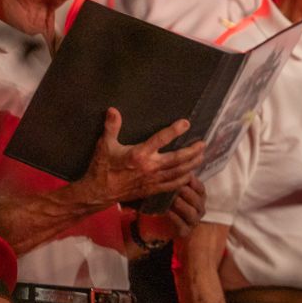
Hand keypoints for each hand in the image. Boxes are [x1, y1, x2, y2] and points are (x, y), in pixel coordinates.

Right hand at [79, 109, 205, 205]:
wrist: (98, 192)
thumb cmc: (101, 167)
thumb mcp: (104, 145)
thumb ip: (111, 127)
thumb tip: (113, 110)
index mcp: (139, 154)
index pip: (161, 139)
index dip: (174, 130)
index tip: (186, 123)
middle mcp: (150, 167)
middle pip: (177, 158)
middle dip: (192, 151)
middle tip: (203, 144)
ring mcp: (153, 179)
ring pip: (178, 172)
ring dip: (192, 164)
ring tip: (202, 157)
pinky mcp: (152, 189)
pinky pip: (172, 185)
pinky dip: (183, 180)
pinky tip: (190, 175)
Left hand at [160, 177, 205, 240]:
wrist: (157, 225)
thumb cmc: (165, 203)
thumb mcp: (170, 190)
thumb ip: (175, 181)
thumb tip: (172, 164)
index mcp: (198, 198)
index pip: (200, 189)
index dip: (194, 183)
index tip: (185, 176)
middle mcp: (199, 209)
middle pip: (198, 200)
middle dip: (188, 193)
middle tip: (177, 186)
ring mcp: (193, 221)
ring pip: (191, 213)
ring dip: (182, 205)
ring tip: (173, 199)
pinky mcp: (184, 232)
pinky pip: (182, 225)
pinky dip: (175, 218)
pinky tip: (167, 211)